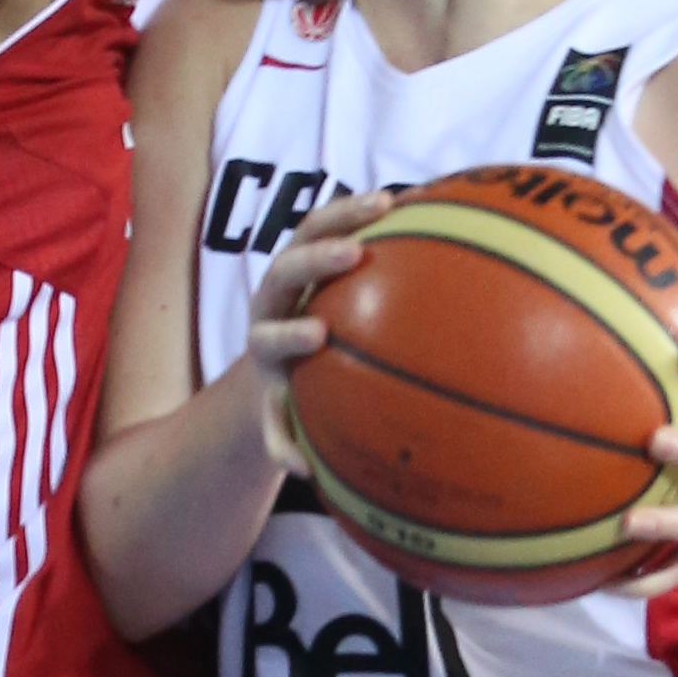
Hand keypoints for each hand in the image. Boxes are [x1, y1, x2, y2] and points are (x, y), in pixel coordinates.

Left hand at [243, 189, 394, 474]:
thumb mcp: (285, 421)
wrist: (272, 354)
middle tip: (351, 255)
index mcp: (265, 343)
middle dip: (313, 260)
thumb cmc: (290, 395)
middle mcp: (272, 298)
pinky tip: (412, 200)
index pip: (268, 335)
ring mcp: (291, 263)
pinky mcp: (311, 241)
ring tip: (386, 203)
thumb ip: (289, 442)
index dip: (288, 333)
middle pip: (283, 269)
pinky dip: (368, 209)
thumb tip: (309, 476)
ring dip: (344, 214)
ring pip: (308, 228)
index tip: (317, 335)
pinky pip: (338, 217)